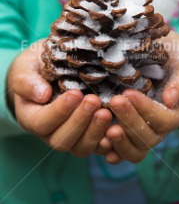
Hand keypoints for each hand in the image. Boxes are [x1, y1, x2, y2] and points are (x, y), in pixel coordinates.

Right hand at [7, 40, 111, 156]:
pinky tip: (117, 129)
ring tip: (107, 112)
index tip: (75, 94)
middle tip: (94, 100)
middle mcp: (49, 133)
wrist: (48, 70)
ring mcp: (70, 137)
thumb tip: (42, 95)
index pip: (42, 123)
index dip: (59, 112)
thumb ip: (26, 81)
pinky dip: (108, 142)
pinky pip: (97, 147)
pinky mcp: (87, 135)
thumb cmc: (35, 68)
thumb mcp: (24, 68)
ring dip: (95, 132)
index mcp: (31, 118)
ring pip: (81, 147)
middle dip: (80, 121)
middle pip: (63, 140)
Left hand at [103, 31, 178, 163]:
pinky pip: (121, 151)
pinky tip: (100, 141)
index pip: (164, 120)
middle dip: (129, 121)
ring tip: (105, 126)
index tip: (129, 92)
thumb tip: (171, 99)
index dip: (146, 109)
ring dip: (119, 141)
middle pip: (147, 138)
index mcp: (176, 113)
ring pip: (135, 150)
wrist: (164, 65)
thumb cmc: (175, 61)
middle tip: (114, 101)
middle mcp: (160, 129)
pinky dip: (110, 150)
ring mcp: (143, 134)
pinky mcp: (128, 134)